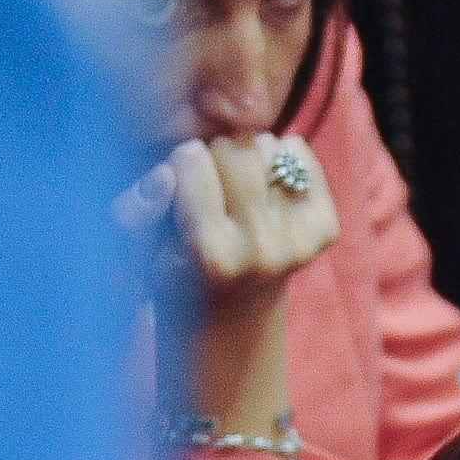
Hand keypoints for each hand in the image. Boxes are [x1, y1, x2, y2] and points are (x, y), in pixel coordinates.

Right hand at [164, 134, 340, 440]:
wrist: (232, 312)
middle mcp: (262, 251)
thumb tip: (165, 175)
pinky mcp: (324, 231)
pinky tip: (266, 184)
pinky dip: (283, 157)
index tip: (180, 184)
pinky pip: (300, 154)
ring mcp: (299, 243)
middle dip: (216, 157)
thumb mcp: (138, 250)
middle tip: (211, 188)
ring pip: (268, 147)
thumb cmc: (175, 272)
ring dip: (248, 157)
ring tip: (237, 192)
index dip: (182, 164)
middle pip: (234, 150)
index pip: (193, 159)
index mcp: (212, 257)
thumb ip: (135, 211)